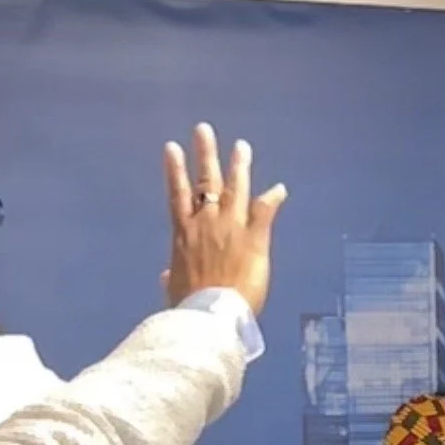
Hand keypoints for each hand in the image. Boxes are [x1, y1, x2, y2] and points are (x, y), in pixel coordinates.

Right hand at [162, 122, 286, 313]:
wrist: (209, 314)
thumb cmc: (188, 306)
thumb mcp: (174, 288)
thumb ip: (172, 276)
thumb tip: (165, 276)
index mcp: (183, 234)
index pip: (177, 194)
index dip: (174, 170)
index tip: (172, 148)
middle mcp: (205, 222)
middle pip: (205, 181)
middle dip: (205, 154)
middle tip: (204, 130)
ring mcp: (230, 227)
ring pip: (235, 188)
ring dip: (239, 166)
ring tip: (241, 146)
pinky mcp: (253, 238)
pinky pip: (264, 212)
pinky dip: (272, 199)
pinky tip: (280, 188)